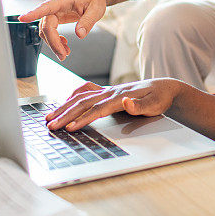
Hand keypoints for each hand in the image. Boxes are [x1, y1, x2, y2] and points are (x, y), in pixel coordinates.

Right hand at [18, 0, 105, 60]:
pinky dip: (55, 40)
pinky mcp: (54, 17)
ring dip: (53, 43)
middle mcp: (54, 4)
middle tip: (63, 55)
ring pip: (46, 30)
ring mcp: (53, 11)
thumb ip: (87, 22)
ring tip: (65, 52)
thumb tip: (79, 34)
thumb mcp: (96, 10)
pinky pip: (49, 30)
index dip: (33, 14)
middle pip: (46, 26)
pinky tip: (64, 45)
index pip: (45, 7)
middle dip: (53, 42)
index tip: (22, 18)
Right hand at [44, 78, 180, 130]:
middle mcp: (110, 92)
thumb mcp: (155, 104)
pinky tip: (65, 101)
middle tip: (50, 126)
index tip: (69, 128)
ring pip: (80, 97)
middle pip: (83, 103)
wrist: (165, 87)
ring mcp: (108, 90)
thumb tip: (125, 102)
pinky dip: (73, 95)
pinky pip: (86, 91)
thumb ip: (139, 105)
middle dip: (65, 115)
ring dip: (64, 106)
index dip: (82, 119)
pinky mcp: (107, 91)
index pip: (96, 109)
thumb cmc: (159, 98)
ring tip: (49, 116)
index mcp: (119, 96)